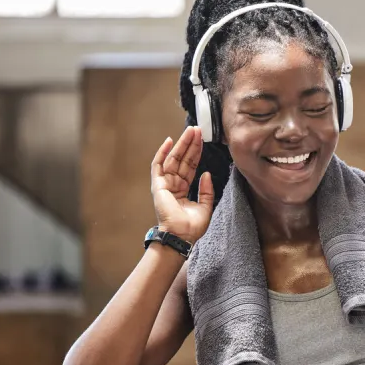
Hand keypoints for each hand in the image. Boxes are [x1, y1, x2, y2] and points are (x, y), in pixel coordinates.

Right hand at [150, 126, 213, 242]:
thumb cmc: (192, 226)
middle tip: (197, 129)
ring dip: (182, 144)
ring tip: (190, 131)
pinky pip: (158, 165)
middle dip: (190, 144)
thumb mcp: (206, 206)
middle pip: (182, 159)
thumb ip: (206, 190)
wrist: (181, 235)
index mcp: (183, 190)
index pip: (190, 166)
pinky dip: (162, 152)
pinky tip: (170, 141)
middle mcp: (173, 185)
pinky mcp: (158, 185)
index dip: (196, 153)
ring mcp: (165, 184)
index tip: (202, 139)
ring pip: (173, 159)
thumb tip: (207, 173)